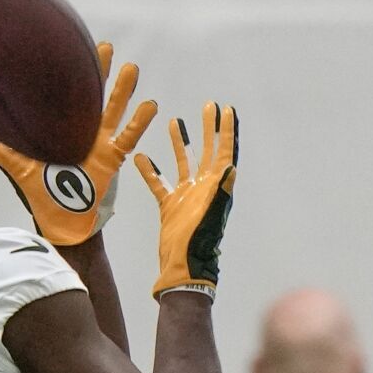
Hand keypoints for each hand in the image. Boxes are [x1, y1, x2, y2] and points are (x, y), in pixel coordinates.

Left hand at [0, 42, 156, 246]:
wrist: (60, 221)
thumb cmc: (40, 194)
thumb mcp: (18, 167)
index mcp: (62, 129)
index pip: (65, 96)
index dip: (68, 75)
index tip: (69, 49)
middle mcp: (82, 131)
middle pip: (92, 96)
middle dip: (99, 73)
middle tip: (104, 48)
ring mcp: (99, 143)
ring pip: (113, 111)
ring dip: (122, 92)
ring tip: (132, 70)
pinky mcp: (111, 159)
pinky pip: (127, 138)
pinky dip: (139, 123)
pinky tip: (150, 105)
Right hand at [135, 102, 237, 297]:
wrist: (182, 266)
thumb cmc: (199, 244)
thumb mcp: (212, 216)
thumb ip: (221, 192)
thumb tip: (231, 166)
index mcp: (216, 187)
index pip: (224, 152)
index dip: (226, 131)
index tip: (226, 109)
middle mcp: (203, 187)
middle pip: (208, 151)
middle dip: (208, 128)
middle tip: (208, 106)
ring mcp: (186, 195)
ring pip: (184, 162)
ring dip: (182, 142)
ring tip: (176, 121)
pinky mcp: (170, 205)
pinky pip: (159, 183)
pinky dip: (150, 170)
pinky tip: (141, 156)